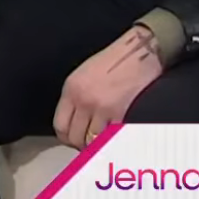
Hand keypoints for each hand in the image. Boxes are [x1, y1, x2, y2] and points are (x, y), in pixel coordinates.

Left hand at [53, 25, 163, 149]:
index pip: (60, 125)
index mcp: (71, 89)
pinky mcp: (120, 112)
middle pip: (74, 137)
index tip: (75, 142)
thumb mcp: (84, 75)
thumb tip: (76, 122)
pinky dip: (113, 142)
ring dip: (98, 147)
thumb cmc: (114, 62)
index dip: (67, 139)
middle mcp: (82, 99)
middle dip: (81, 146)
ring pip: (92, 142)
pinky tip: (117, 139)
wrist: (138, 50)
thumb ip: (77, 98)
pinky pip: (111, 137)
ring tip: (105, 145)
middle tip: (91, 147)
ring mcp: (100, 107)